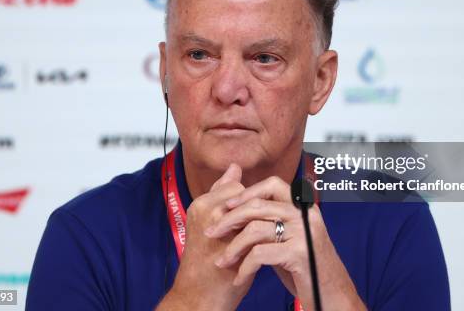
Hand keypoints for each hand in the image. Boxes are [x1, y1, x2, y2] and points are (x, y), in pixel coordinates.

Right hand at [157, 164, 252, 310]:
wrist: (198, 296)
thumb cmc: (205, 259)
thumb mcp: (210, 221)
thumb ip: (221, 193)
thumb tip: (235, 167)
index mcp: (201, 205)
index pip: (235, 188)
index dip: (246, 202)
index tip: (250, 215)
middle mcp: (208, 212)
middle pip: (245, 197)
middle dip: (254, 211)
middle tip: (255, 226)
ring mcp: (221, 228)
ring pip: (252, 212)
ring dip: (259, 223)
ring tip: (260, 236)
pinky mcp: (234, 245)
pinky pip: (257, 231)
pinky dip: (264, 237)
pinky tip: (265, 245)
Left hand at [206, 176, 366, 310]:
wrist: (331, 296)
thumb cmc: (305, 268)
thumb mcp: (289, 238)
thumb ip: (271, 220)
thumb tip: (239, 205)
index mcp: (304, 207)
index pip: (273, 185)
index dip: (247, 191)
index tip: (227, 205)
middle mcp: (306, 216)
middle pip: (258, 206)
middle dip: (229, 219)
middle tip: (212, 232)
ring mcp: (304, 233)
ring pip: (254, 230)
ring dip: (232, 247)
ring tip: (221, 261)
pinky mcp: (300, 254)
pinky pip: (259, 254)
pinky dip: (244, 267)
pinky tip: (239, 278)